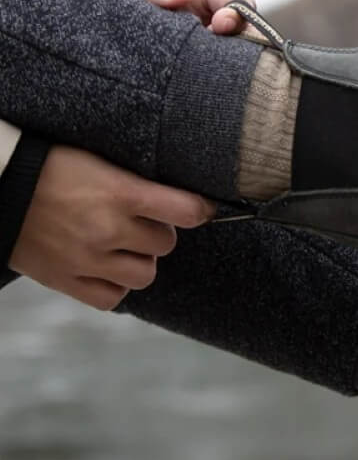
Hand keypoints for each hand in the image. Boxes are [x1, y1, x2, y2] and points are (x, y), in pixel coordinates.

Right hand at [9, 147, 214, 310]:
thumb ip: (138, 183)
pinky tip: (105, 267)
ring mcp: (86, 258)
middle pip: (165, 244)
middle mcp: (108, 229)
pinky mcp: (65, 280)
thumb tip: (183, 198)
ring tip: (122, 245)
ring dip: (140, 261)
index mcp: (120, 193)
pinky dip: (114, 286)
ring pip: (144, 275)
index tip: (202, 210)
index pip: (186, 210)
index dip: (201, 210)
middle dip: (158, 232)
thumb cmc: (52, 166)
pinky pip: (111, 298)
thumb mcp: (100, 160)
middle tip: (139, 221)